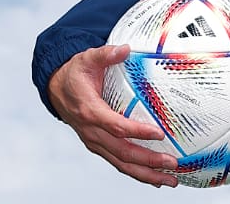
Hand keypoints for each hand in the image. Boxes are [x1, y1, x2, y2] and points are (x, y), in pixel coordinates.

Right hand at [48, 44, 179, 187]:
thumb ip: (106, 54)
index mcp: (90, 110)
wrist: (57, 88)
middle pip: (122, 151)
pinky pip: (118, 162)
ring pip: (120, 163)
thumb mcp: (88, 58)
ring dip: (145, 174)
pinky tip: (155, 177)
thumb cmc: (75, 73)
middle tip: (172, 163)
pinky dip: (136, 172)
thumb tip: (124, 49)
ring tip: (169, 180)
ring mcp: (94, 141)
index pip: (116, 125)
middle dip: (148, 160)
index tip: (158, 133)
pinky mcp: (98, 145)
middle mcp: (91, 131)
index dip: (137, 131)